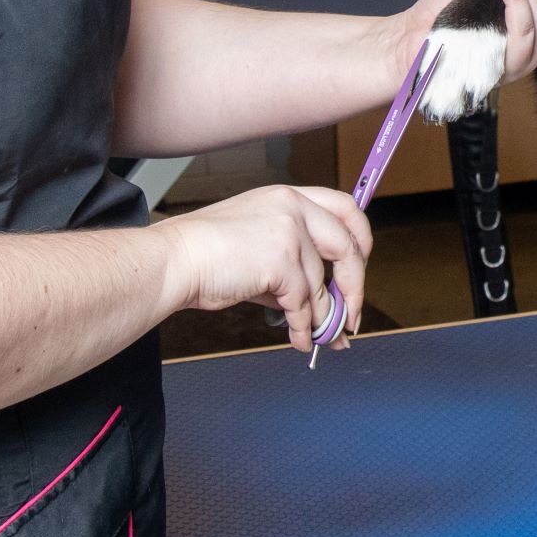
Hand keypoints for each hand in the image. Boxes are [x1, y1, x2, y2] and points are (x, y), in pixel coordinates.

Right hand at [154, 186, 373, 352]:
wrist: (174, 260)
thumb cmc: (206, 255)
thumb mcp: (258, 246)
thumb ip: (294, 267)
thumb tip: (324, 307)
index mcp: (288, 196)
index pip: (345, 208)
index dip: (361, 238)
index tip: (362, 264)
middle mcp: (293, 207)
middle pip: (348, 246)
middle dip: (355, 286)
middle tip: (353, 314)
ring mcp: (289, 232)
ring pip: (321, 285)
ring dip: (322, 318)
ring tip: (317, 337)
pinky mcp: (281, 261)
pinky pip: (303, 303)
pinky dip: (303, 327)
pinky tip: (298, 339)